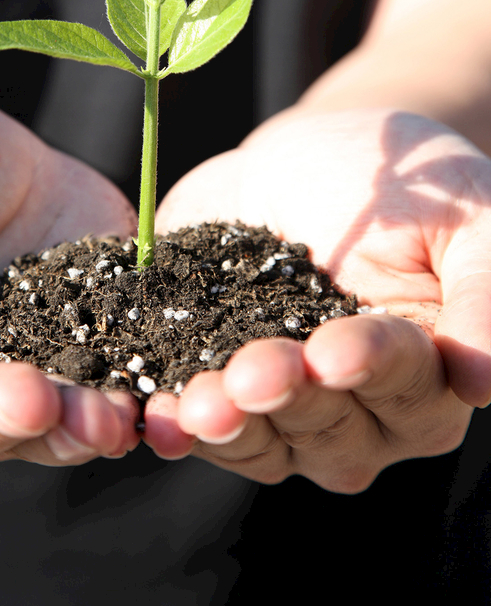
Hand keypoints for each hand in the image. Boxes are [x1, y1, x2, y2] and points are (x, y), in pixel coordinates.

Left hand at [143, 108, 488, 490]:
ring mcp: (283, 412)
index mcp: (428, 375)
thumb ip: (483, 288)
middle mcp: (360, 413)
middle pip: (328, 425)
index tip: (332, 346)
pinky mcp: (220, 391)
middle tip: (251, 372)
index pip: (406, 382)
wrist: (297, 164)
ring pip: (262, 441)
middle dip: (287, 397)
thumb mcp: (462, 208)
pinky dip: (172, 424)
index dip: (369, 366)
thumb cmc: (396, 178)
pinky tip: (148, 418)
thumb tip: (484, 377)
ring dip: (227, 425)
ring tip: (196, 402)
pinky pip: (199, 426)